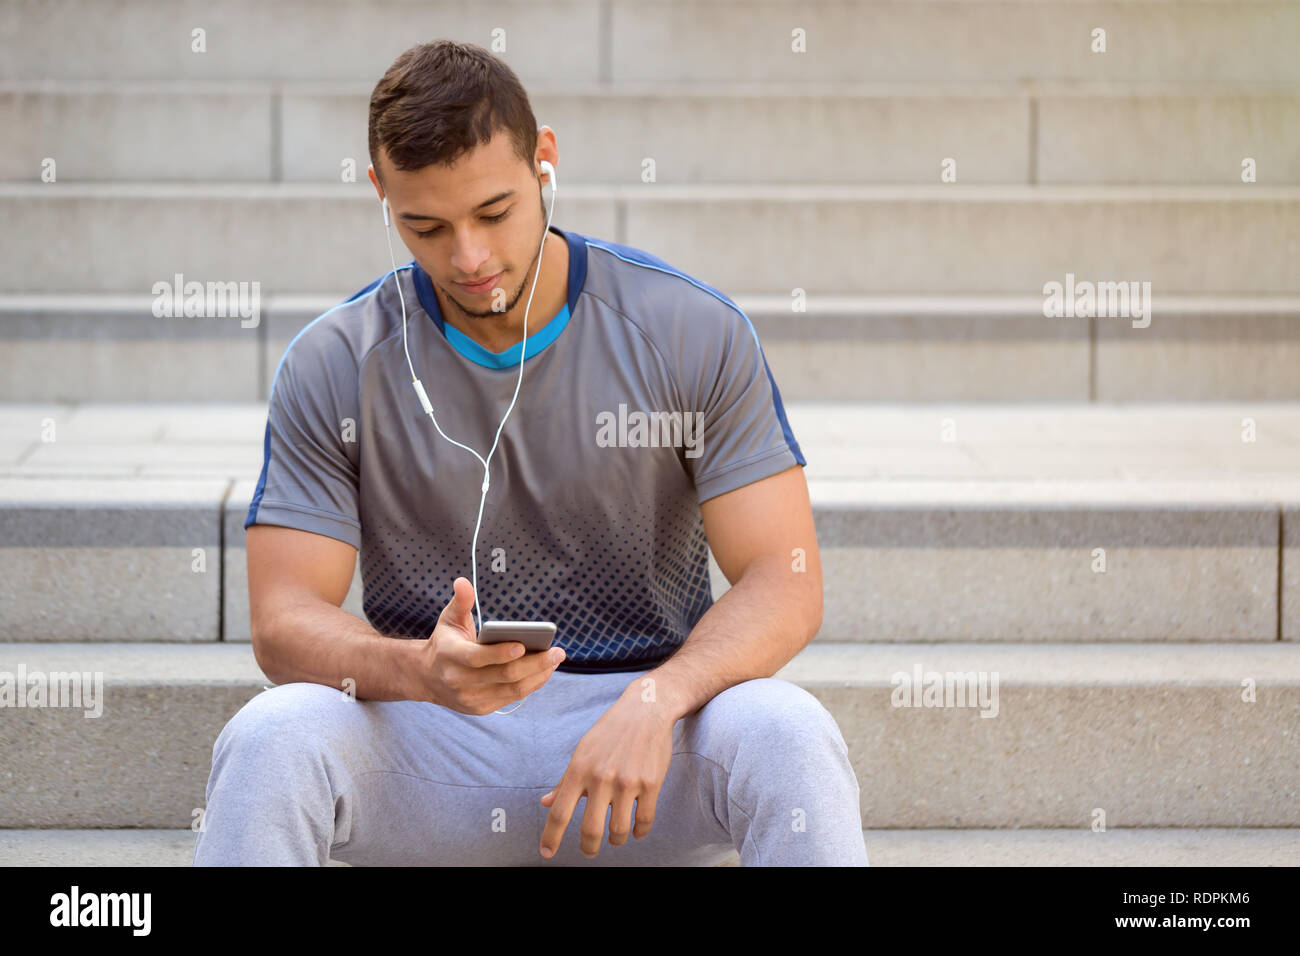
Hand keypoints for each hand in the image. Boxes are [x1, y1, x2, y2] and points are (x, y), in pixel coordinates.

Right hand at [413, 576, 564, 713]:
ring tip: (556, 660)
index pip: (478, 658)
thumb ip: (461, 602)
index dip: (501, 653)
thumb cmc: (445, 642)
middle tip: (557, 652)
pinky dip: (531, 685)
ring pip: (512, 690)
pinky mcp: (480, 708)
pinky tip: (545, 671)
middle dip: (534, 664)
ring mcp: (470, 698)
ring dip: (538, 675)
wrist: (426, 677)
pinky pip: (512, 698)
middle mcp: (459, 680)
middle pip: (503, 676)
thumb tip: (463, 581)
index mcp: (450, 656)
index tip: (523, 644)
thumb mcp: (448, 619)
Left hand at [539, 684, 674, 857]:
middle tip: (589, 850)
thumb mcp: (582, 751)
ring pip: (618, 830)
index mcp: (579, 769)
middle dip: (588, 848)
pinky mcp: (651, 783)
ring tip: (614, 839)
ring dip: (615, 841)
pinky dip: (639, 832)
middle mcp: (601, 777)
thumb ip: (565, 780)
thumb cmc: (610, 731)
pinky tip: (635, 831)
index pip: (559, 812)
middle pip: (590, 830)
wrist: (645, 710)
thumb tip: (546, 803)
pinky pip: (644, 820)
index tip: (547, 853)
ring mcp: (627, 781)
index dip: (551, 837)